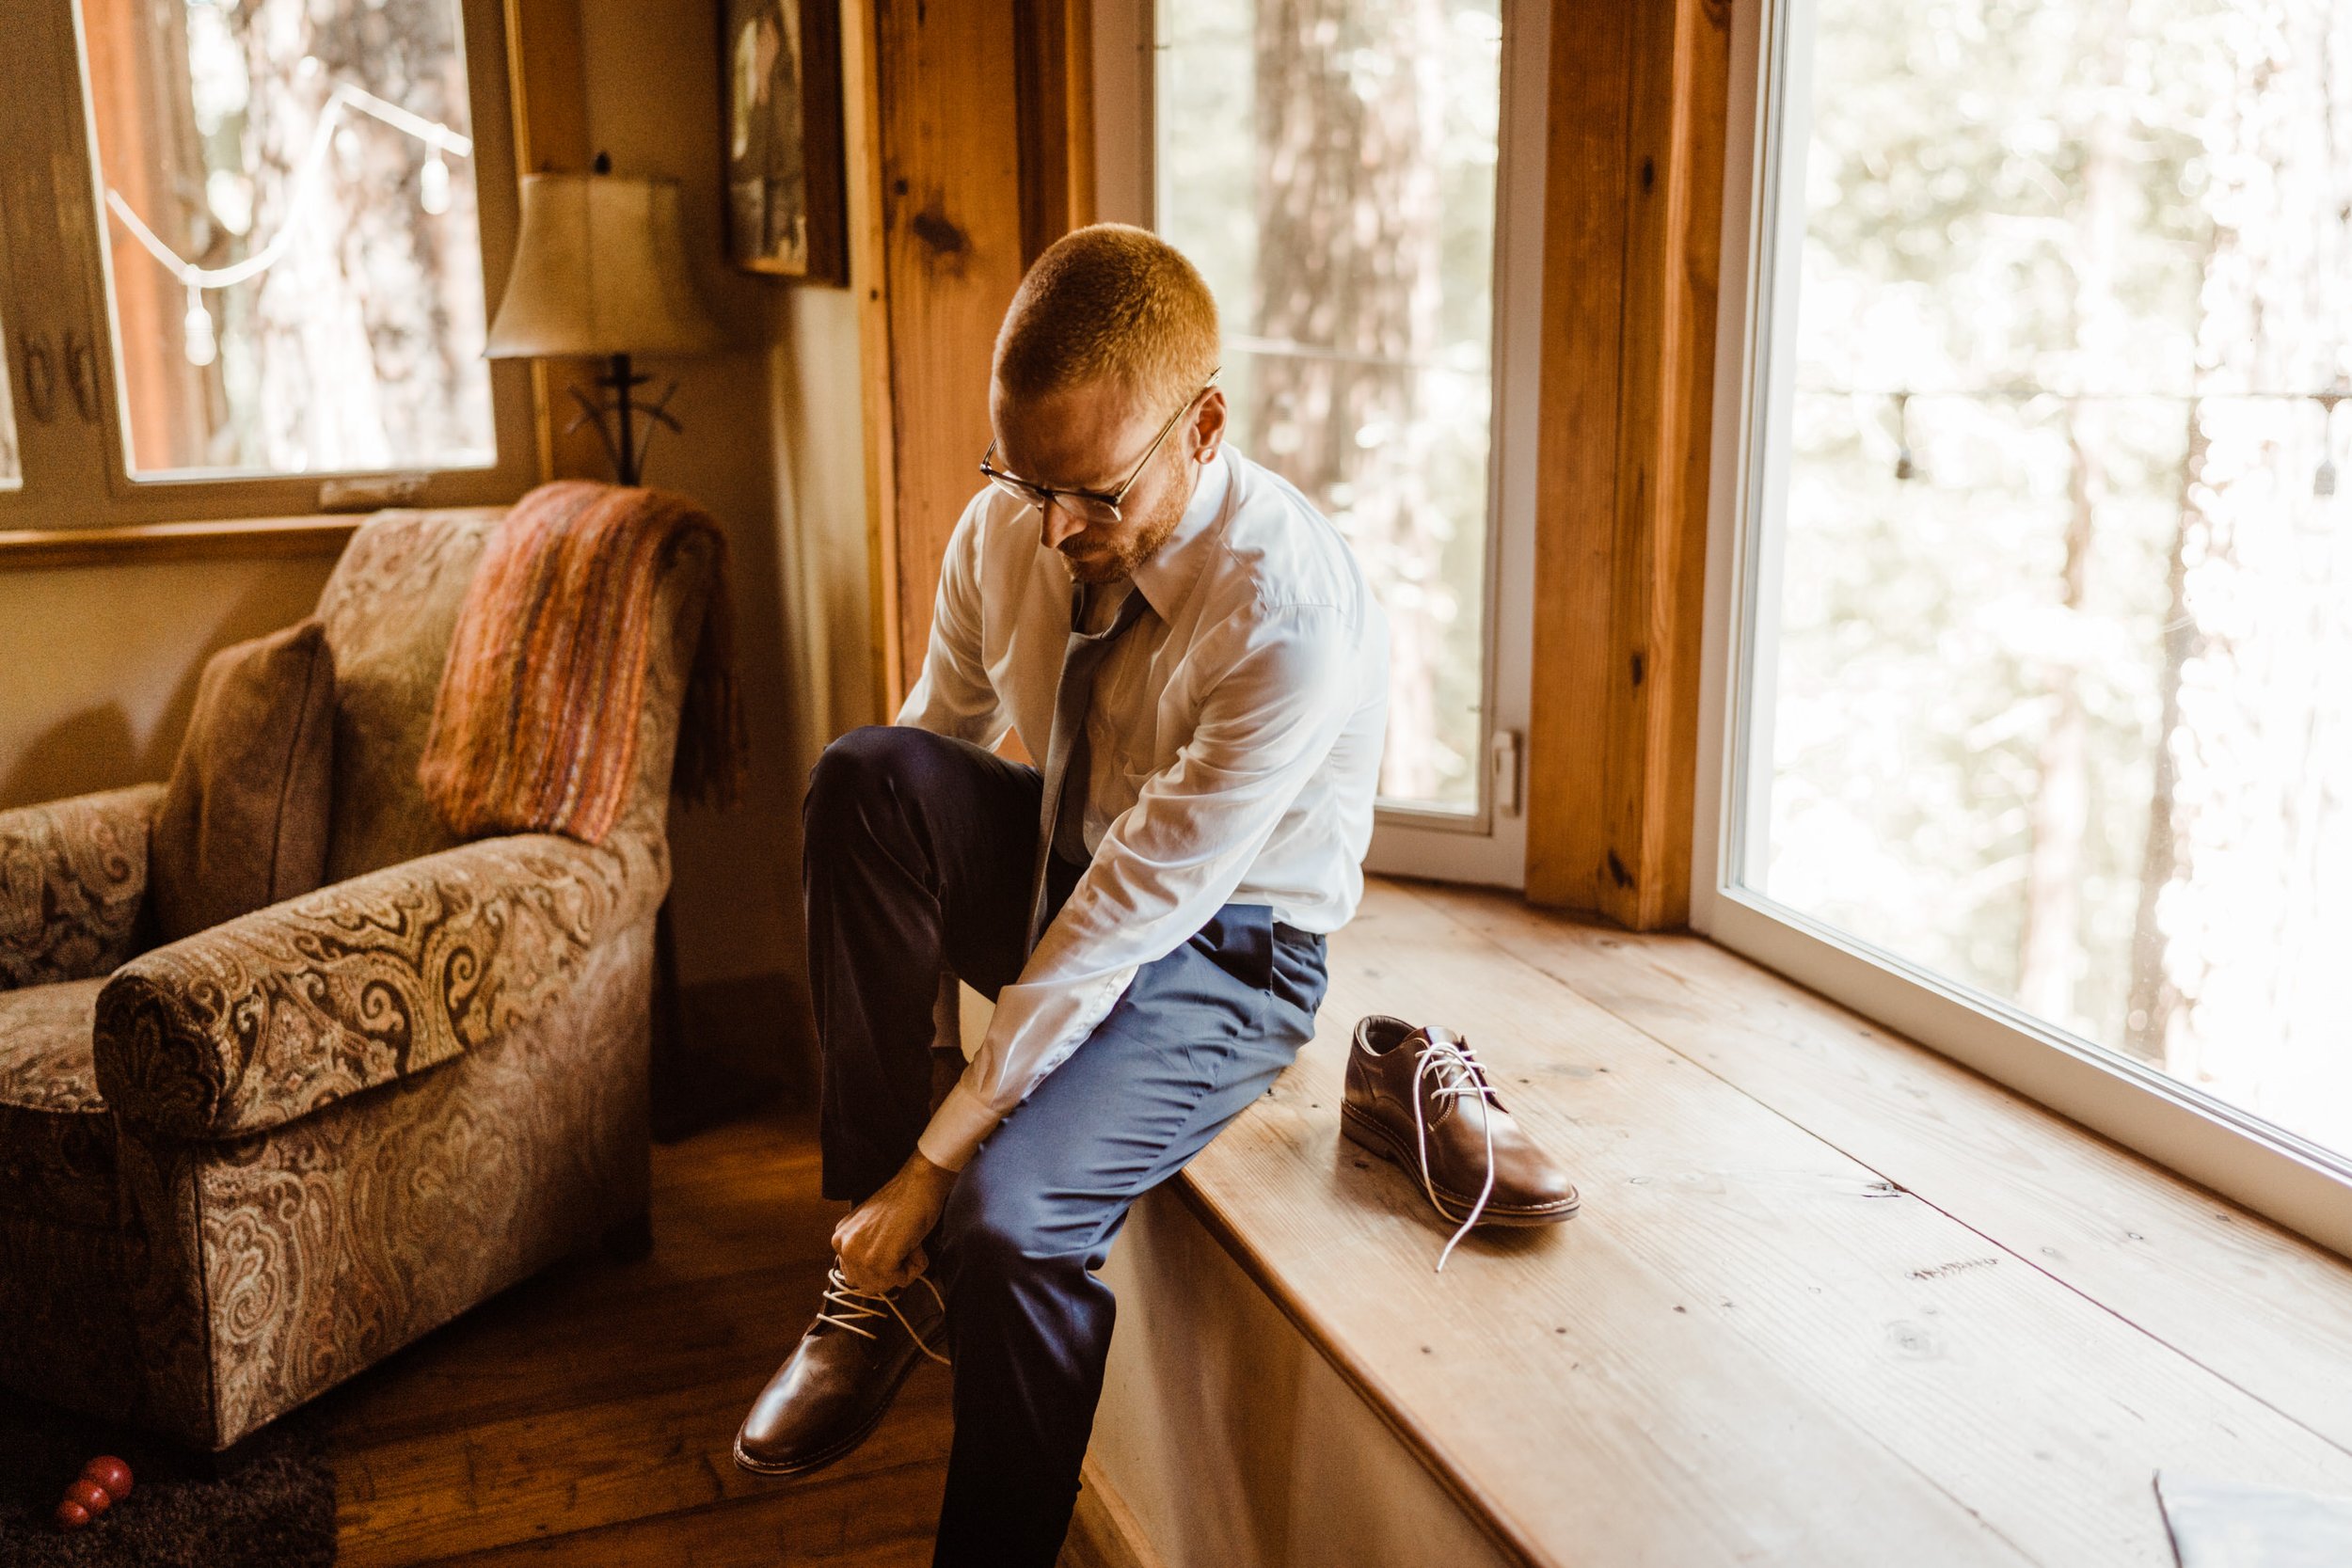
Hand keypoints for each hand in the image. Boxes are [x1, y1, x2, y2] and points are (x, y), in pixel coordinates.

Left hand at [832, 1151, 959, 1293]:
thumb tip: (874, 1280)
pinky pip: (902, 1280)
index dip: (879, 1267)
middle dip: (891, 1271)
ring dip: (904, 1268)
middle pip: (868, 1285)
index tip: (892, 1245)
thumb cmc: (903, 1202)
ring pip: (885, 1285)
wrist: (918, 1184)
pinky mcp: (878, 1261)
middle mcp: (843, 1247)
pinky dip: (915, 1266)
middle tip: (902, 1244)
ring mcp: (859, 1255)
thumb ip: (865, 1250)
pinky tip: (915, 1243)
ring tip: (908, 1242)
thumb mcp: (871, 1229)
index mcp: (839, 1238)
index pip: (856, 1275)